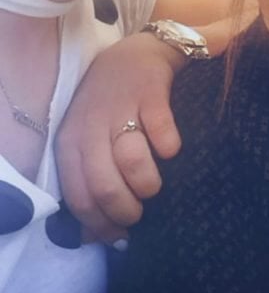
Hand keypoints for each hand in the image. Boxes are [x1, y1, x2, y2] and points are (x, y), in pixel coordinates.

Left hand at [55, 33, 184, 242]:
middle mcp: (91, 126)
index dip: (100, 223)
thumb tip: (96, 238)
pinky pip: (162, 133)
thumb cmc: (110, 108)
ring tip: (155, 185)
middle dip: (126, 210)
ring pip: (131, 162)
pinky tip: (172, 150)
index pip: (79, 196)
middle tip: (141, 213)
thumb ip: (90, 183)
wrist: (136, 54)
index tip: (119, 233)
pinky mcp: (150, 93)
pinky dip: (170, 148)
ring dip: (148, 183)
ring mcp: (120, 108)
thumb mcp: (88, 141)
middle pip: (103, 186)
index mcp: (71, 142)